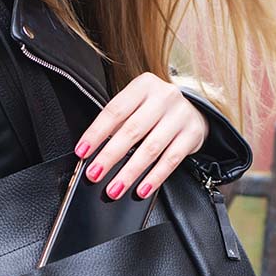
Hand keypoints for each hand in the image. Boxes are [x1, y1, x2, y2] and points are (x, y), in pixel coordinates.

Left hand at [74, 72, 209, 198]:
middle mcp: (164, 97)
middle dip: (110, 156)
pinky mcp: (193, 134)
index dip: (96, 133)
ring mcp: (181, 115)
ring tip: (115, 188)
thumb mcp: (137, 105)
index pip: (115, 111)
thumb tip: (92, 153)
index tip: (82, 151)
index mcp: (144, 86)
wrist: (193, 109)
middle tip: (94, 174)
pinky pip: (171, 160)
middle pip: (132, 130)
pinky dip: (155, 177)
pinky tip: (142, 189)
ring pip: (151, 148)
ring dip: (130, 172)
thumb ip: (117, 124)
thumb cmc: (156, 109)